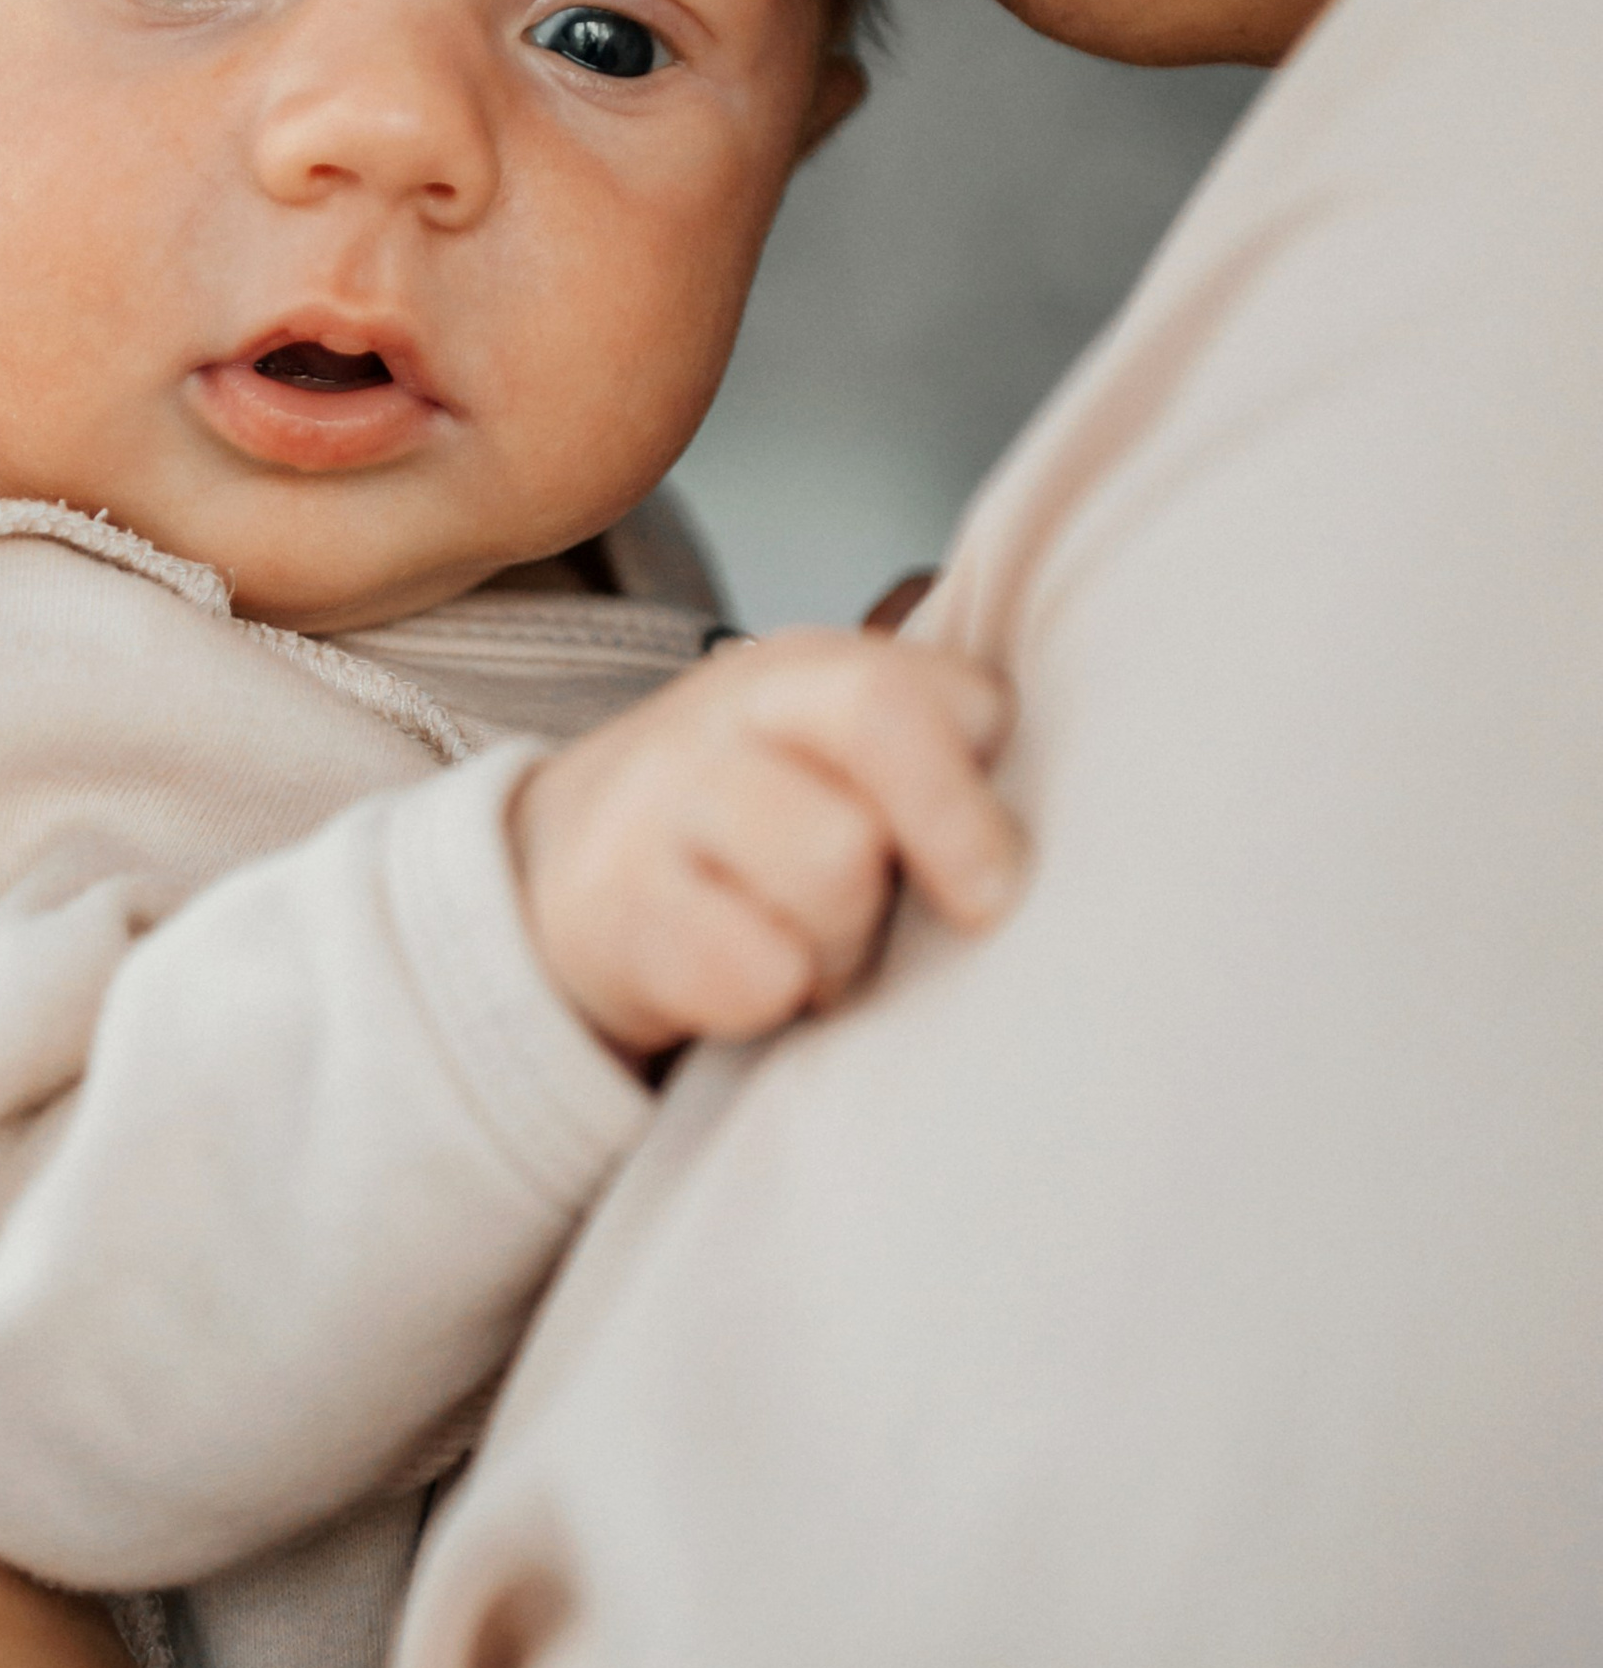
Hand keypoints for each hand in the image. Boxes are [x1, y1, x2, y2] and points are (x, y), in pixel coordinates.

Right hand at [513, 627, 1022, 1061]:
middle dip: (951, 833)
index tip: (996, 858)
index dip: (992, 779)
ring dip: (849, 938)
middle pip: (884, 729)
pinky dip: (771, 999)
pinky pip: (753, 971)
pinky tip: (754, 980)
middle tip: (970, 908)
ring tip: (821, 946)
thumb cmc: (758, 836)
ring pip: (832, 865)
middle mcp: (724, 709)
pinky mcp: (609, 905)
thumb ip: (943, 748)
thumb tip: (1097, 802)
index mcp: (805, 668)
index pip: (950, 686)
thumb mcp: (841, 762)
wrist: (569, 878)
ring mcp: (656, 798)